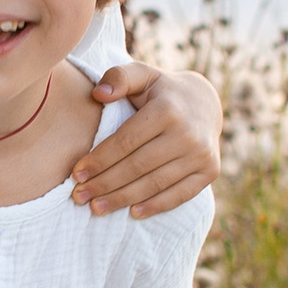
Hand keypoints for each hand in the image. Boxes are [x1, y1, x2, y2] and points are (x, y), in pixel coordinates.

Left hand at [70, 63, 222, 218]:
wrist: (206, 103)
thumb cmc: (161, 92)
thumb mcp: (142, 75)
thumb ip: (118, 77)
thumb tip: (99, 93)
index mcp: (166, 109)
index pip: (126, 141)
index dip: (99, 160)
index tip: (76, 174)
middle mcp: (187, 133)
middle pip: (138, 166)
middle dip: (105, 184)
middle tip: (79, 196)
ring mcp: (201, 154)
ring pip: (155, 183)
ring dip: (123, 198)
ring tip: (96, 208)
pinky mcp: (210, 170)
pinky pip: (180, 194)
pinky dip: (156, 206)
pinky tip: (132, 213)